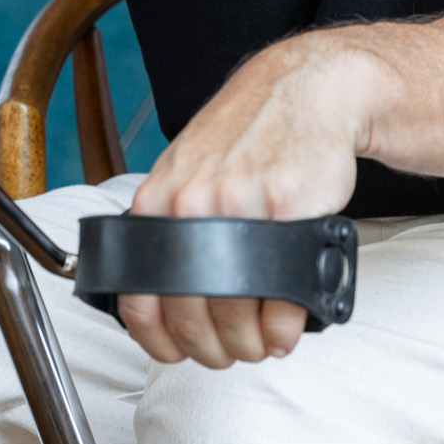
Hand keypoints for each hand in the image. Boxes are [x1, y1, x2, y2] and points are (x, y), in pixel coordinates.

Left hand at [121, 33, 382, 368]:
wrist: (303, 92)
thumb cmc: (245, 138)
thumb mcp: (186, 172)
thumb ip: (168, 229)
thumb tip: (158, 302)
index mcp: (157, 202)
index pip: (141, 300)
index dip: (162, 342)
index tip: (181, 352)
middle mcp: (191, 205)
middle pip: (192, 316)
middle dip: (214, 350)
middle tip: (232, 351)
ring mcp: (240, 206)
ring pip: (239, 312)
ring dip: (253, 345)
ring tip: (262, 341)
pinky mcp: (290, 208)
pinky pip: (287, 292)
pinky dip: (288, 326)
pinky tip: (288, 325)